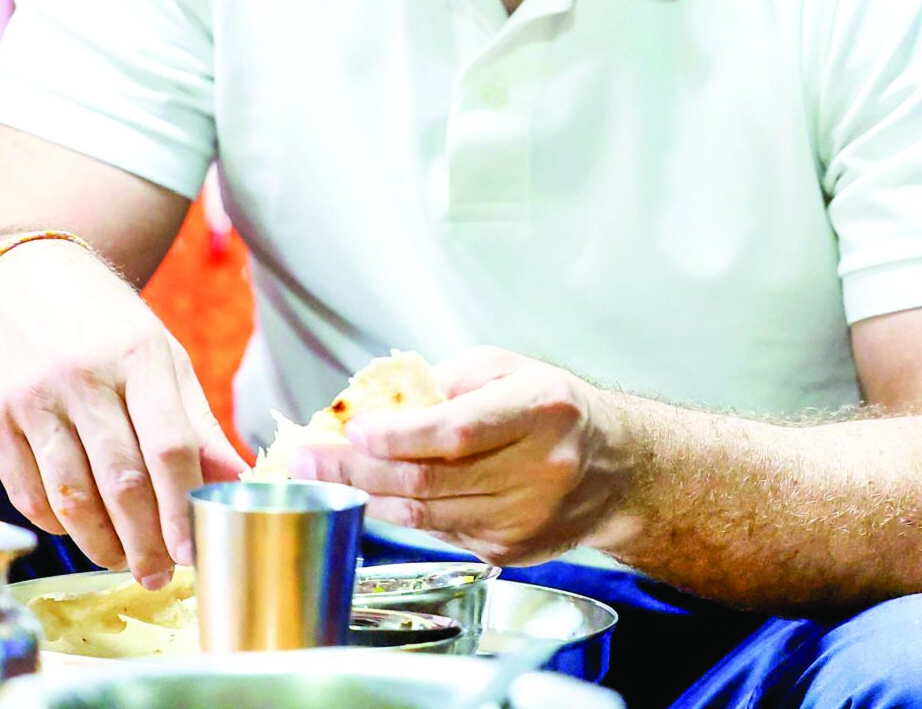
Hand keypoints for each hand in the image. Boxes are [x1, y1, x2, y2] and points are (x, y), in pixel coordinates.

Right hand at [0, 238, 246, 583]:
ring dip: (101, 544)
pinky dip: (57, 524)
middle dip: (145, 540)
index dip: (183, 507)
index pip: (169, 445)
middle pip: (121, 480)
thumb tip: (235, 483)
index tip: (195, 549)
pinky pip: (27, 493)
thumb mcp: (162, 355)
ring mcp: (31, 399)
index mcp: (138, 355)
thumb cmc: (105, 325)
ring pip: (71, 497)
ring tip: (124, 561)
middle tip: (160, 573)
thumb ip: (198, 422)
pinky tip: (78, 530)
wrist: (21, 278)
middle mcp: (82, 376)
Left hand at [289, 347, 632, 566]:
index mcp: (541, 409)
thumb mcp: (506, 369)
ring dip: (367, 494)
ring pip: (426, 514)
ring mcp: (525, 518)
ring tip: (322, 475)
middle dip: (358, 470)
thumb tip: (369, 404)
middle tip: (307, 458)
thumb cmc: (551, 407)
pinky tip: (373, 492)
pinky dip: (400, 512)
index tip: (350, 431)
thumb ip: (442, 382)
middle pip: (431, 480)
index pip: (459, 431)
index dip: (400, 436)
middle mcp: (539, 468)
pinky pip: (440, 531)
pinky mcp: (511, 552)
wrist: (615, 467)